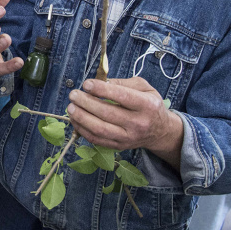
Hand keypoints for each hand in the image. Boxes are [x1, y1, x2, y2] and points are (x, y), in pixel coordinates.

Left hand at [67, 78, 183, 168]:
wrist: (160, 131)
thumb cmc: (150, 104)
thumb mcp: (144, 87)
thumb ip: (123, 83)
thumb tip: (102, 82)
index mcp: (147, 105)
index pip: (122, 96)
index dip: (101, 90)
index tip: (86, 84)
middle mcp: (138, 123)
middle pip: (107, 113)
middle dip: (86, 103)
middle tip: (74, 94)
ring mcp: (128, 137)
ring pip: (100, 129)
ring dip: (81, 117)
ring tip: (70, 107)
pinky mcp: (119, 146)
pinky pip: (97, 140)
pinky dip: (83, 130)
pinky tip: (75, 119)